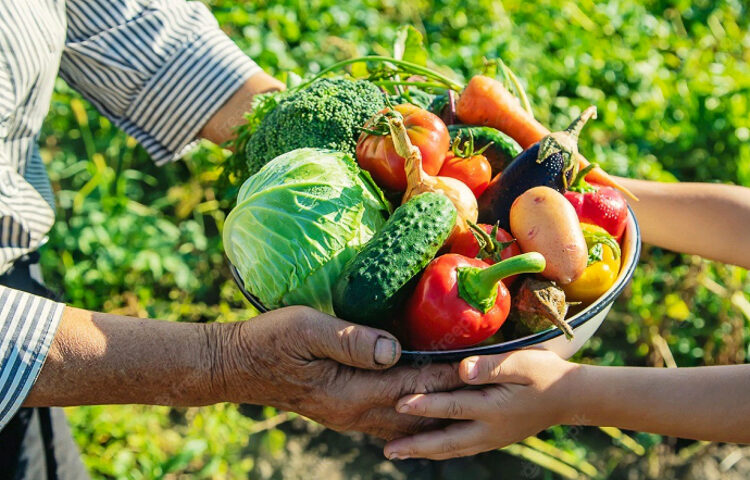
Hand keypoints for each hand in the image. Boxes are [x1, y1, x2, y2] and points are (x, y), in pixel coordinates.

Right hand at [215, 306, 462, 439]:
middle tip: (488, 385)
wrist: (238, 366)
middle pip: (416, 409)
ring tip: (465, 400)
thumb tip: (393, 349)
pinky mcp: (341, 410)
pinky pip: (386, 420)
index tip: (482, 366)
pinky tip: (422, 411)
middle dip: (452, 397)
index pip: (413, 385)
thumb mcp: (306, 330)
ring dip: (435, 411)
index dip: (449, 375)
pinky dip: (412, 416)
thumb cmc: (271, 341)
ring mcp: (347, 416)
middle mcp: (354, 412)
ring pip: (404, 421)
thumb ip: (350, 340)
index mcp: (350, 392)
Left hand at [383, 349, 579, 459]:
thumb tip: (462, 369)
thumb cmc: (545, 373)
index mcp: (493, 409)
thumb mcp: (522, 363)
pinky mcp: (494, 439)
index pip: (452, 407)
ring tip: (398, 453)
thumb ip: (491, 367)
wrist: (571, 397)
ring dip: (424, 451)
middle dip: (415, 445)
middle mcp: (489, 430)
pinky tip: (427, 448)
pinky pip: (461, 448)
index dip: (424, 405)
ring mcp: (491, 438)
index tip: (400, 404)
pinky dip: (440, 450)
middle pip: (446, 442)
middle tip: (388, 451)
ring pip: (452, 449)